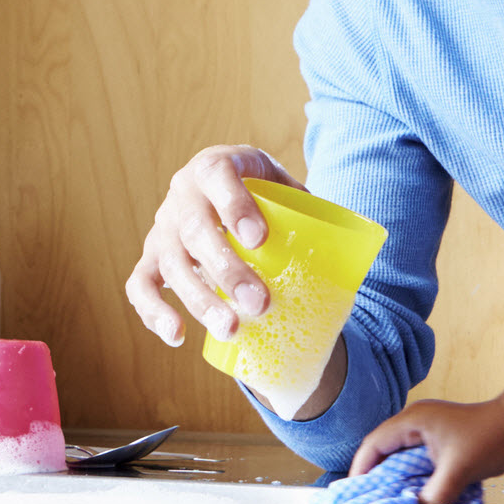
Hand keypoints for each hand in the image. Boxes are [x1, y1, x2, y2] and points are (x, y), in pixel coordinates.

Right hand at [121, 146, 302, 347]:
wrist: (221, 189)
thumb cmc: (261, 192)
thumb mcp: (283, 184)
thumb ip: (309, 205)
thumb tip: (362, 234)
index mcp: (213, 166)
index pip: (219, 178)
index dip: (235, 206)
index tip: (259, 238)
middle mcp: (180, 196)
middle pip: (194, 232)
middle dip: (226, 270)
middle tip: (259, 303)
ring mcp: (161, 230)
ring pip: (170, 266)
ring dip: (199, 299)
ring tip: (230, 328)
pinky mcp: (150, 260)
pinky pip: (140, 286)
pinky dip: (153, 313)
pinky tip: (177, 336)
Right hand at [349, 370, 503, 503]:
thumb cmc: (490, 439)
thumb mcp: (459, 470)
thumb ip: (435, 495)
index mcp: (411, 421)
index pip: (374, 444)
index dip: (360, 469)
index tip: (356, 495)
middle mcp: (414, 423)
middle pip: (381, 451)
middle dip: (373, 477)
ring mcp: (426, 432)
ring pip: (398, 458)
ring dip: (392, 480)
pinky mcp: (438, 442)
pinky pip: (414, 462)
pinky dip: (410, 479)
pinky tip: (411, 496)